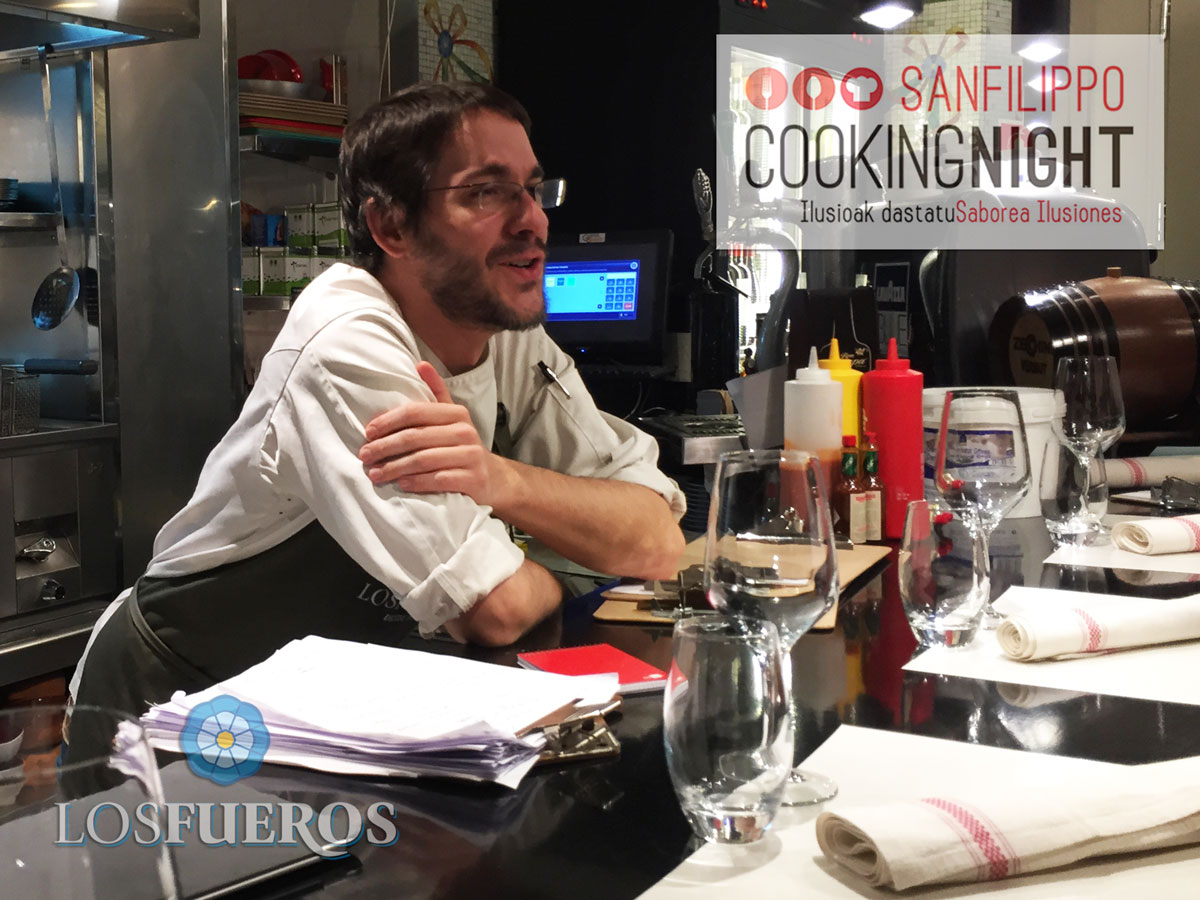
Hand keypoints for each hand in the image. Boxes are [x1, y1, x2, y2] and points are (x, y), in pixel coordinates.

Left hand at [359, 362, 507, 506]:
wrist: (492, 477)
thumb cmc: (461, 445)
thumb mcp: (452, 417)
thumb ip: (437, 392)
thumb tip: (420, 364)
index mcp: (456, 413)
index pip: (415, 412)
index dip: (388, 421)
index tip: (368, 432)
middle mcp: (465, 432)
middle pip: (415, 437)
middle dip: (384, 447)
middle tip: (365, 455)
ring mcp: (471, 456)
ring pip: (423, 460)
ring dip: (394, 468)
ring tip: (375, 473)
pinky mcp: (473, 479)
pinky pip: (438, 480)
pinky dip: (417, 483)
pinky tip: (402, 484)